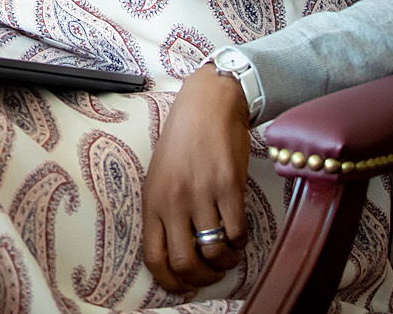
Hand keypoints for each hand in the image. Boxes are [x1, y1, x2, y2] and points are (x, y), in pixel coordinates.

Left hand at [141, 64, 252, 293]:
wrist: (206, 105)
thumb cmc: (182, 142)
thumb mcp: (160, 177)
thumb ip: (164, 213)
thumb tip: (176, 255)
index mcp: (151, 200)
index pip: (153, 256)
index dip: (170, 281)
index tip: (183, 287)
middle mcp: (173, 200)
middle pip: (185, 263)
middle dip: (202, 279)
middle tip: (211, 274)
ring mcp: (201, 193)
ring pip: (214, 253)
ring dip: (225, 261)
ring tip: (227, 253)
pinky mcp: (228, 186)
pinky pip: (237, 233)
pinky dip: (240, 243)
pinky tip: (238, 234)